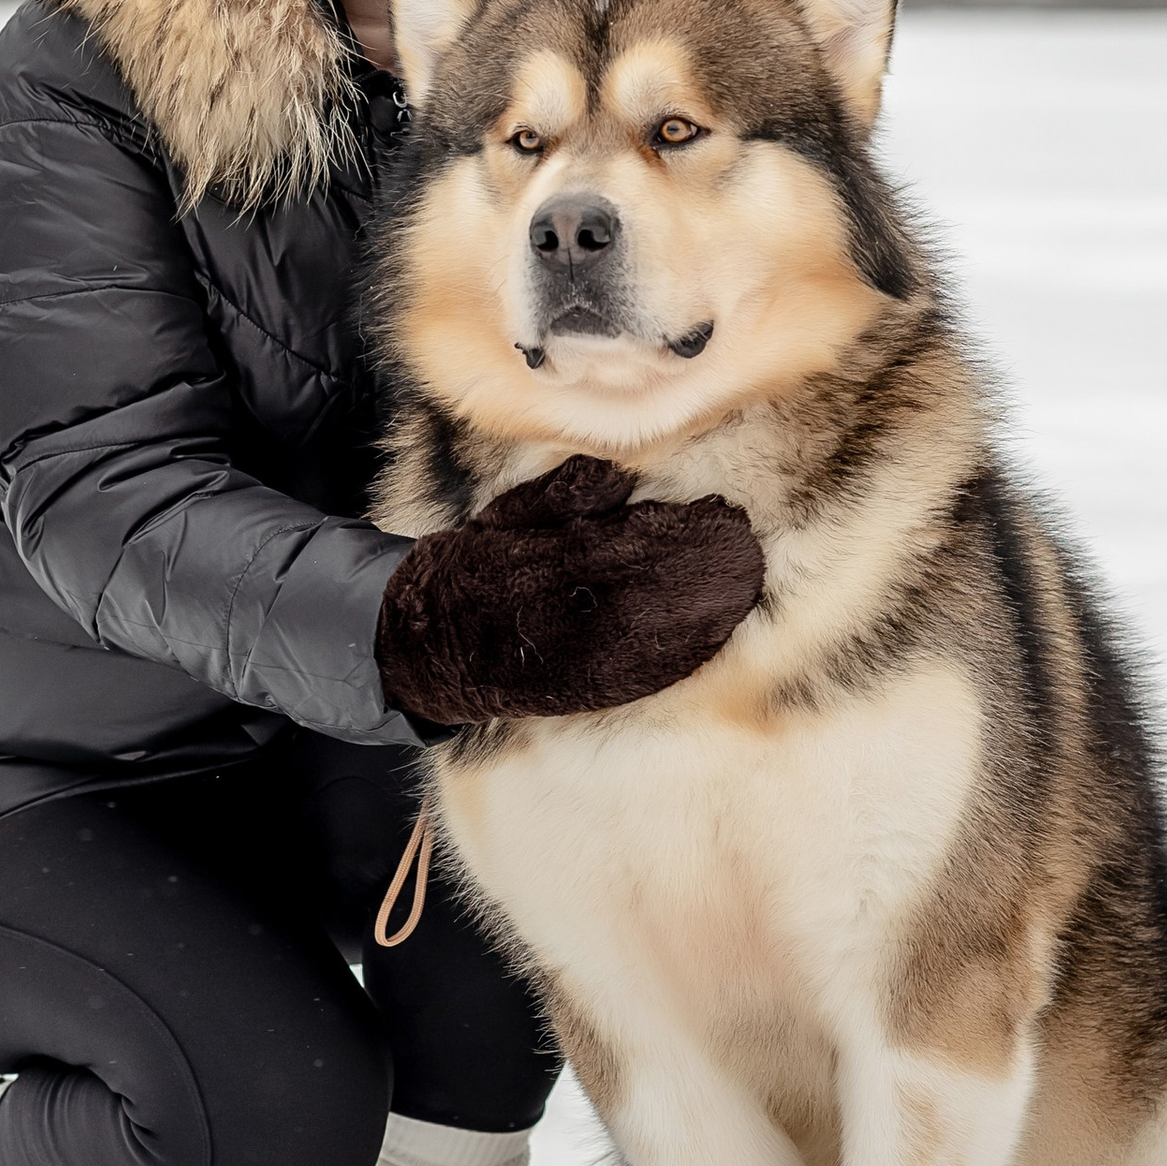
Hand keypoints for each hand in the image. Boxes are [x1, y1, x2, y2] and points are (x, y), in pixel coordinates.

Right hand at [375, 455, 765, 729]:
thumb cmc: (472, 569)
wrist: (420, 645)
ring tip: (744, 586)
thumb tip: (613, 474)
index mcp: (534, 561)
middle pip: (641, 589)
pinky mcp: (575, 691)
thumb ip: (558, 496)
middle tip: (746, 547)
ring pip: (644, 634)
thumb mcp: (503, 517)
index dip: (677, 535)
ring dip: (700, 612)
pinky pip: (633, 676)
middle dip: (699, 569)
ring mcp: (566, 657)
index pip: (618, 544)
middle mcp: (552, 611)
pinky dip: (676, 658)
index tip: (722, 516)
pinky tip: (713, 640)